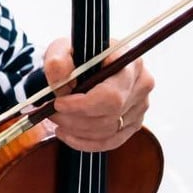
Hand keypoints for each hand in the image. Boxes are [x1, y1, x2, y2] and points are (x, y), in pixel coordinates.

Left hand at [41, 37, 153, 152]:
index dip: (83, 105)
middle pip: (110, 114)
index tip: (58, 104)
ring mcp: (140, 105)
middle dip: (76, 119)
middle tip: (51, 114)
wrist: (85, 62)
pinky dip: (87, 142)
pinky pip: (112, 141)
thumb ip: (58, 62)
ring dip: (78, 131)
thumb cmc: (77, 54)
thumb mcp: (61, 50)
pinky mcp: (135, 122)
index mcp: (129, 61)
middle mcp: (141, 84)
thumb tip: (59, 77)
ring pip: (109, 130)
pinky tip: (68, 134)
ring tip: (57, 120)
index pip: (110, 94)